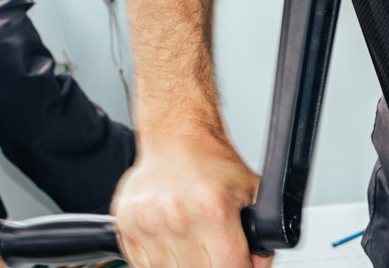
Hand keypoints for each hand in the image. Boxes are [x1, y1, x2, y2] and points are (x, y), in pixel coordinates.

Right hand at [111, 127, 269, 267]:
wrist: (176, 133)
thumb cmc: (211, 161)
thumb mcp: (252, 192)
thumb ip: (261, 235)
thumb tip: (256, 265)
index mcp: (213, 212)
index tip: (234, 261)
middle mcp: (178, 217)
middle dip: (210, 266)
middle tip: (212, 251)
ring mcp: (148, 222)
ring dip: (181, 264)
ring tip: (190, 246)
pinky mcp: (126, 222)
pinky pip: (141, 263)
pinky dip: (156, 261)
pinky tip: (169, 242)